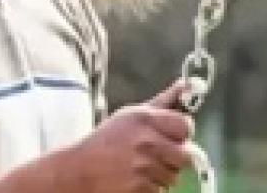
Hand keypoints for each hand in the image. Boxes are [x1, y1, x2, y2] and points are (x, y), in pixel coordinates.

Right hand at [59, 81, 194, 192]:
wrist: (76, 171)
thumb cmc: (108, 140)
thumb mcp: (133, 115)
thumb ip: (164, 102)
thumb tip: (190, 84)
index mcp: (146, 119)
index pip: (186, 127)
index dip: (183, 134)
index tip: (173, 137)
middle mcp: (146, 141)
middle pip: (186, 156)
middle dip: (176, 158)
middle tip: (159, 155)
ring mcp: (142, 167)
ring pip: (173, 176)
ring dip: (163, 175)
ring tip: (142, 168)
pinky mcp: (137, 188)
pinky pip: (159, 190)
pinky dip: (151, 188)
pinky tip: (135, 179)